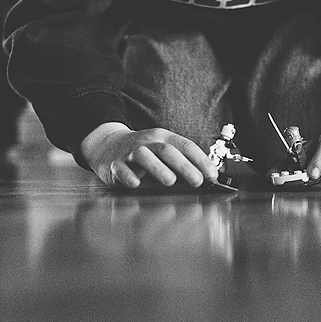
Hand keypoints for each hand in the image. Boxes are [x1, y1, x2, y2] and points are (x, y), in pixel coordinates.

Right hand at [81, 123, 218, 188]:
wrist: (108, 146)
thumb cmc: (142, 152)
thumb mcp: (162, 151)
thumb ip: (181, 163)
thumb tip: (205, 179)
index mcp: (163, 138)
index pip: (185, 146)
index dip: (200, 160)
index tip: (212, 175)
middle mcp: (147, 142)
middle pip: (167, 150)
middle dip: (184, 166)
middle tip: (198, 181)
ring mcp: (130, 152)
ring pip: (144, 156)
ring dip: (159, 168)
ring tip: (171, 181)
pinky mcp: (115, 164)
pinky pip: (121, 169)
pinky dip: (128, 176)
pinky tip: (135, 183)